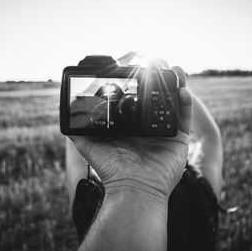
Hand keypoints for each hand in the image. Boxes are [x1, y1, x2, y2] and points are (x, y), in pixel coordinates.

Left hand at [69, 56, 191, 200]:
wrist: (133, 189)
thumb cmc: (112, 169)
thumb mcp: (90, 144)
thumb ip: (78, 129)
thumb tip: (64, 112)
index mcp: (132, 123)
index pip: (137, 95)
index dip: (139, 78)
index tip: (137, 61)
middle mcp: (149, 124)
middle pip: (157, 94)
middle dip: (159, 76)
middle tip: (157, 61)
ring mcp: (165, 130)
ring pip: (174, 101)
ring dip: (176, 83)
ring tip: (174, 69)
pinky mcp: (179, 138)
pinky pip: (185, 117)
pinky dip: (186, 102)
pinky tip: (182, 90)